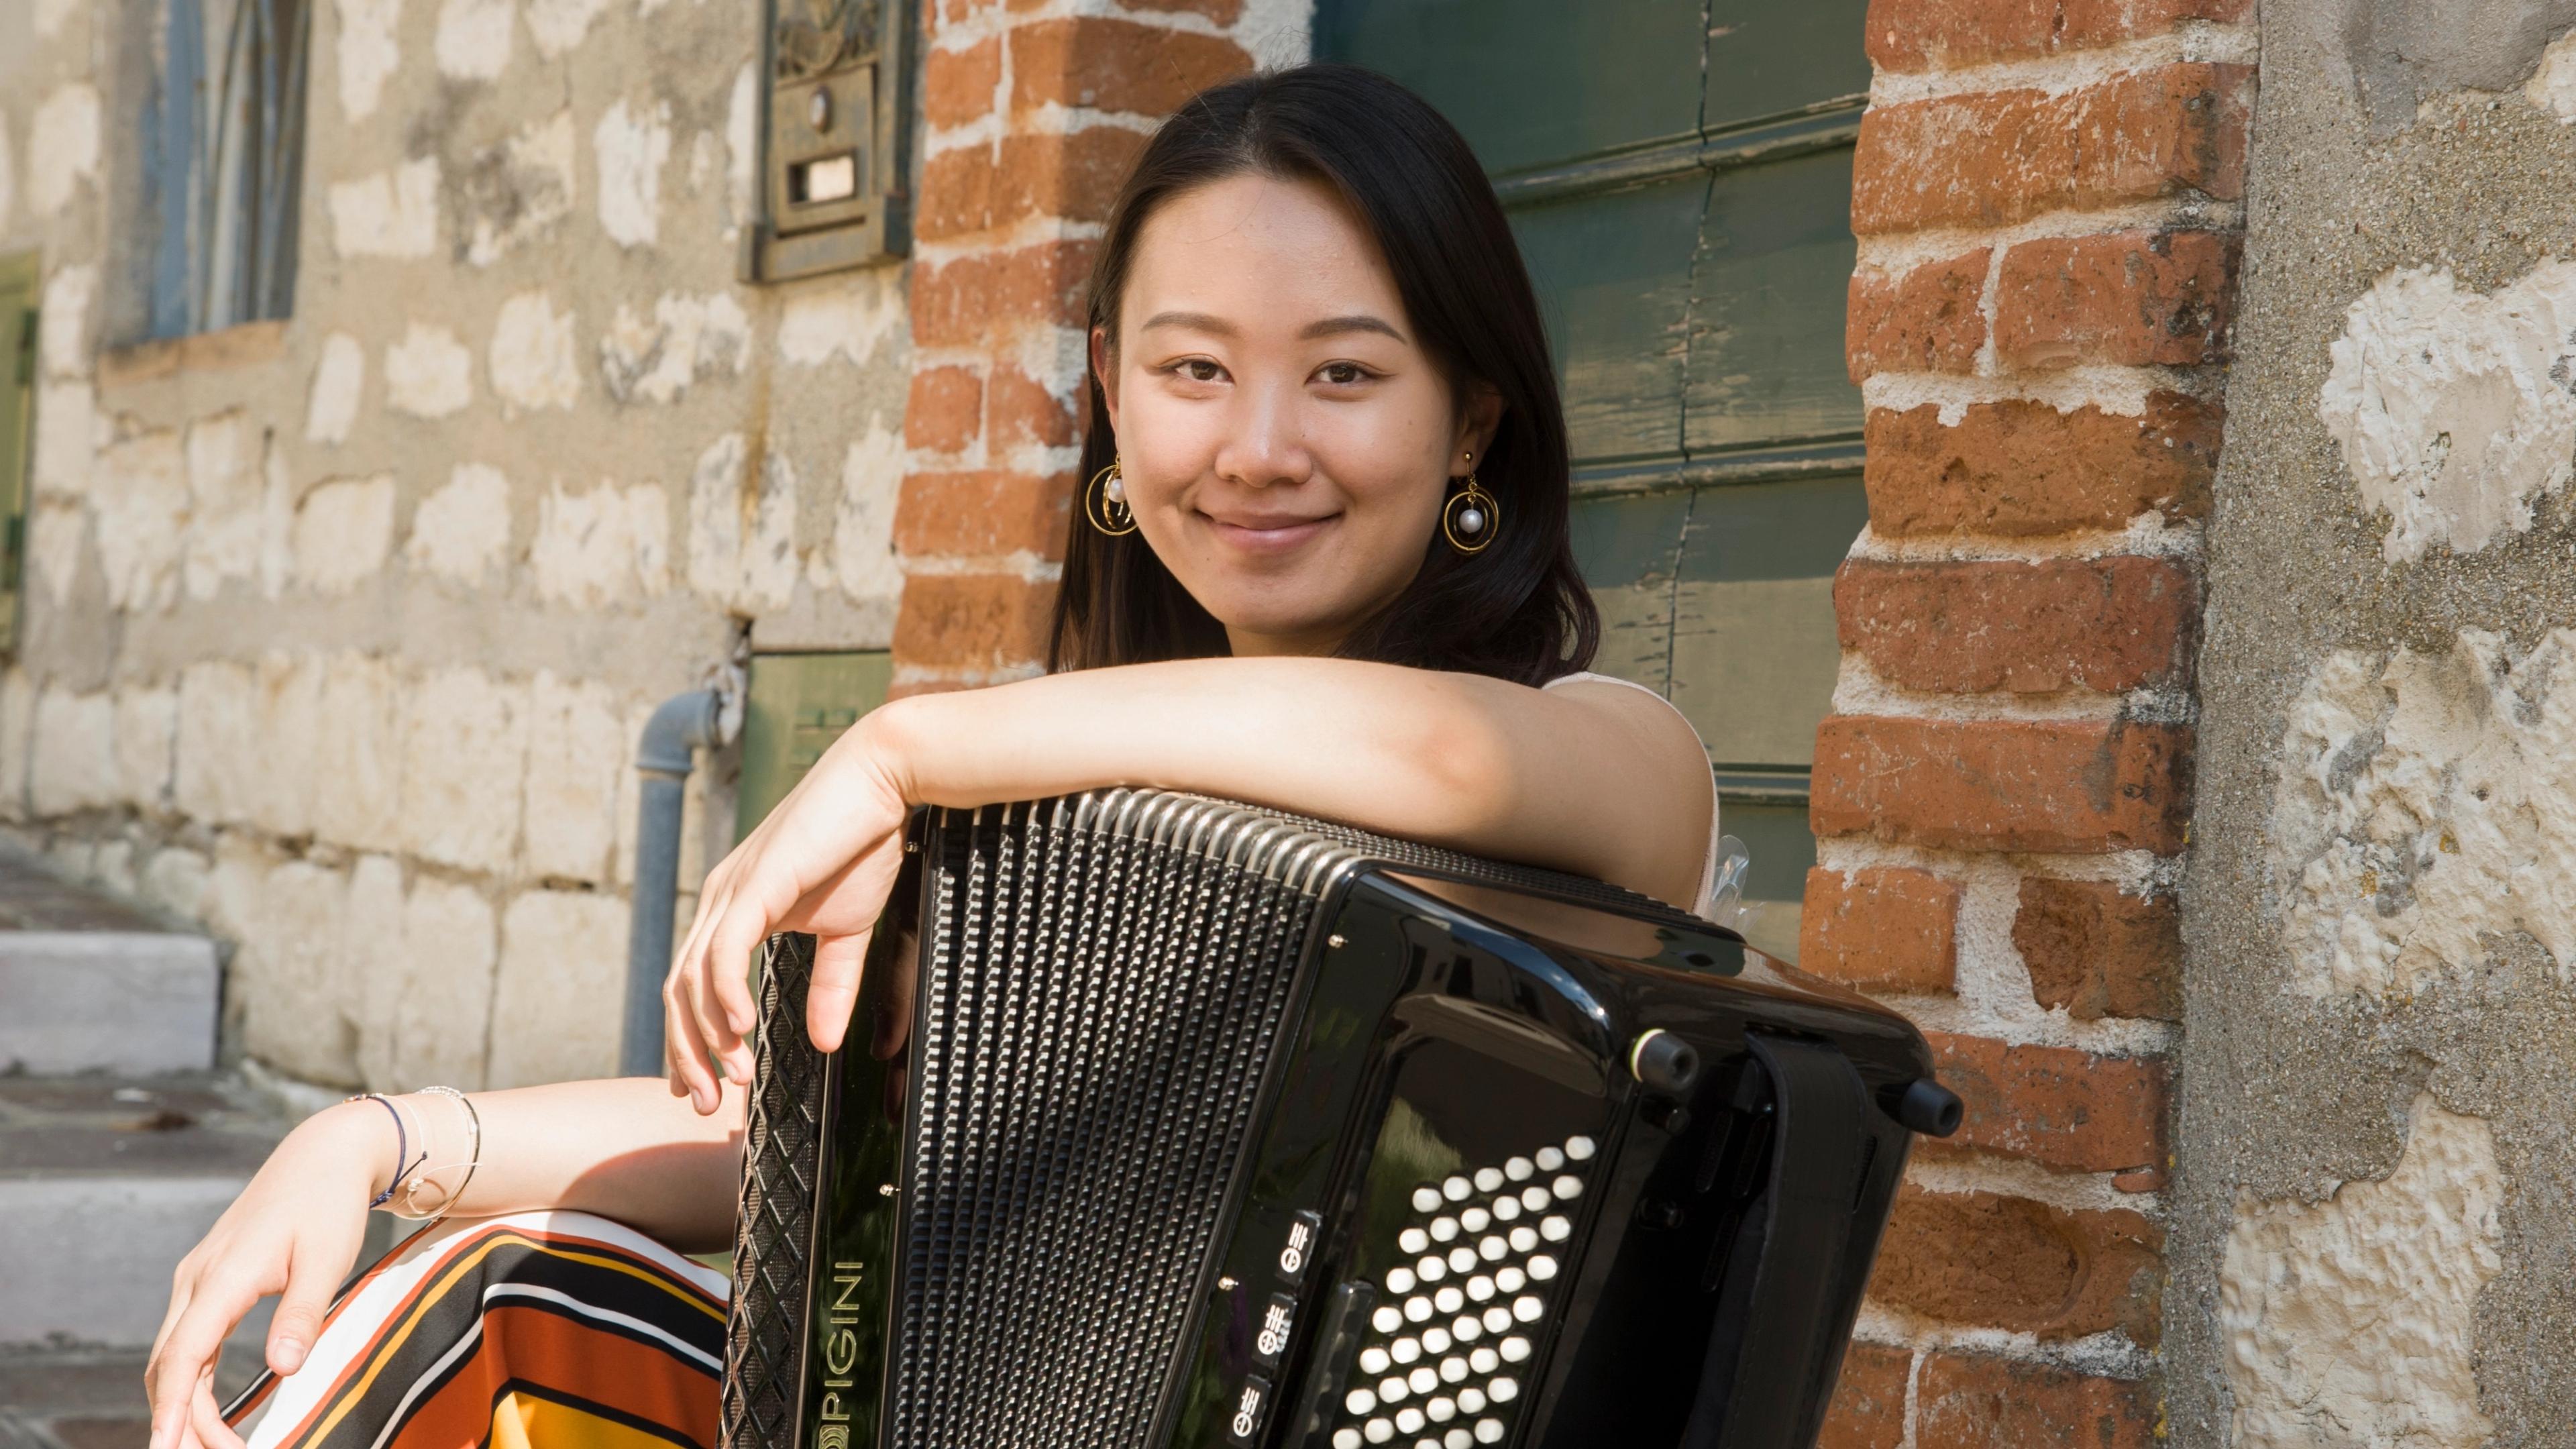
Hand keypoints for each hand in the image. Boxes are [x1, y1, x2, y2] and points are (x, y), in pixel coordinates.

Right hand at [147, 1103, 387, 1448]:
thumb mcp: (328, 1259)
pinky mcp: (209, 1280)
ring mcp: (197, 1278)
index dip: (172, 1408)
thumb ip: (302, 1315)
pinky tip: (203, 1409)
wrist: (324, 1154)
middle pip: (169, 1364)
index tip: (166, 1447)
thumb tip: (283, 1369)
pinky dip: (191, 1378)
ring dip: (184, 1403)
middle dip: (179, 1419)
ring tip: (208, 1446)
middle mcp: (197, 1278)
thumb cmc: (329, 1204)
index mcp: (223, 1275)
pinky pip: (188, 1339)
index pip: (182, 1355)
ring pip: (174, 1354)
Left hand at [665, 705, 914, 1111]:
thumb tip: (826, 1045)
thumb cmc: (863, 845)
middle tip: (706, 1104)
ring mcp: (732, 891)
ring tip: (734, 1078)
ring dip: (707, 1037)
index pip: (692, 986)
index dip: (690, 1043)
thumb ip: (832, 986)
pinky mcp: (755, 884)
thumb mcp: (847, 931)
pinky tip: (739, 1029)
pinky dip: (723, 994)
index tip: (703, 1091)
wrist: (883, 783)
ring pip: (693, 979)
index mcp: (734, 910)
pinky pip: (724, 950)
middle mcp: (720, 901)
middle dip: (687, 1054)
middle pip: (678, 991)